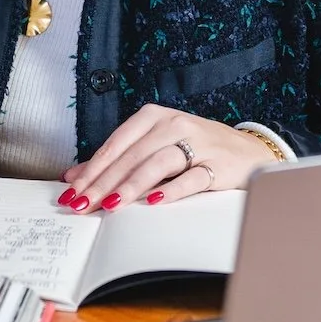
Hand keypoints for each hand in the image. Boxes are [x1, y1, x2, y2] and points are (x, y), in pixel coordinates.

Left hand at [61, 107, 270, 211]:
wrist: (247, 151)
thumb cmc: (195, 148)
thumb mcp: (154, 146)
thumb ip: (116, 160)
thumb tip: (74, 175)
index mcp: (154, 117)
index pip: (116, 143)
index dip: (92, 169)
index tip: (73, 192)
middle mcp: (174, 124)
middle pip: (132, 155)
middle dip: (104, 183)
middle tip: (83, 205)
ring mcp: (197, 143)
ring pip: (157, 163)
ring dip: (132, 185)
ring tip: (112, 205)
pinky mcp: (217, 164)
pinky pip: (191, 178)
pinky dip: (171, 190)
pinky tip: (154, 202)